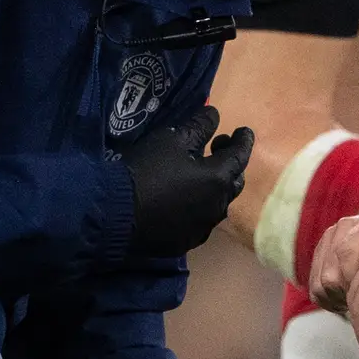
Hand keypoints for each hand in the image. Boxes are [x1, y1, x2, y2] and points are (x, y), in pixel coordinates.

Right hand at [115, 104, 253, 257]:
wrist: (115, 214)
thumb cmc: (146, 170)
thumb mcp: (171, 140)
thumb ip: (198, 126)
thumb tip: (215, 116)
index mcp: (218, 179)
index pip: (240, 156)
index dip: (243, 141)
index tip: (243, 130)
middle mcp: (217, 207)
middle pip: (234, 182)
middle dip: (230, 164)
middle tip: (217, 148)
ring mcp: (202, 228)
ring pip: (219, 204)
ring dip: (215, 187)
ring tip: (201, 175)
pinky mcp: (186, 242)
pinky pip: (201, 222)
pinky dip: (200, 207)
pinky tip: (186, 202)